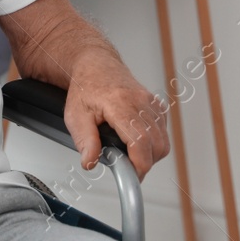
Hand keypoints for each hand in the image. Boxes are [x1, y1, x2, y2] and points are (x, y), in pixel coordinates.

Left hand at [64, 57, 169, 180]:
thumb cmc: (85, 87)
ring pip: (164, 140)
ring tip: (129, 152)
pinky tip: (137, 139)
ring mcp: (151, 102)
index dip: (139, 165)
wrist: (95, 65)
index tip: (132, 175)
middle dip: (145, 162)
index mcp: (120, 104)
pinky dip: (155, 141)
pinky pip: (164, 131)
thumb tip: (90, 162)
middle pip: (157, 145)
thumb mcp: (75, 116)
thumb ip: (84, 141)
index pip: (141, 141)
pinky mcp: (157, 105)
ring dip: (151, 154)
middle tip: (127, 165)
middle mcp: (140, 102)